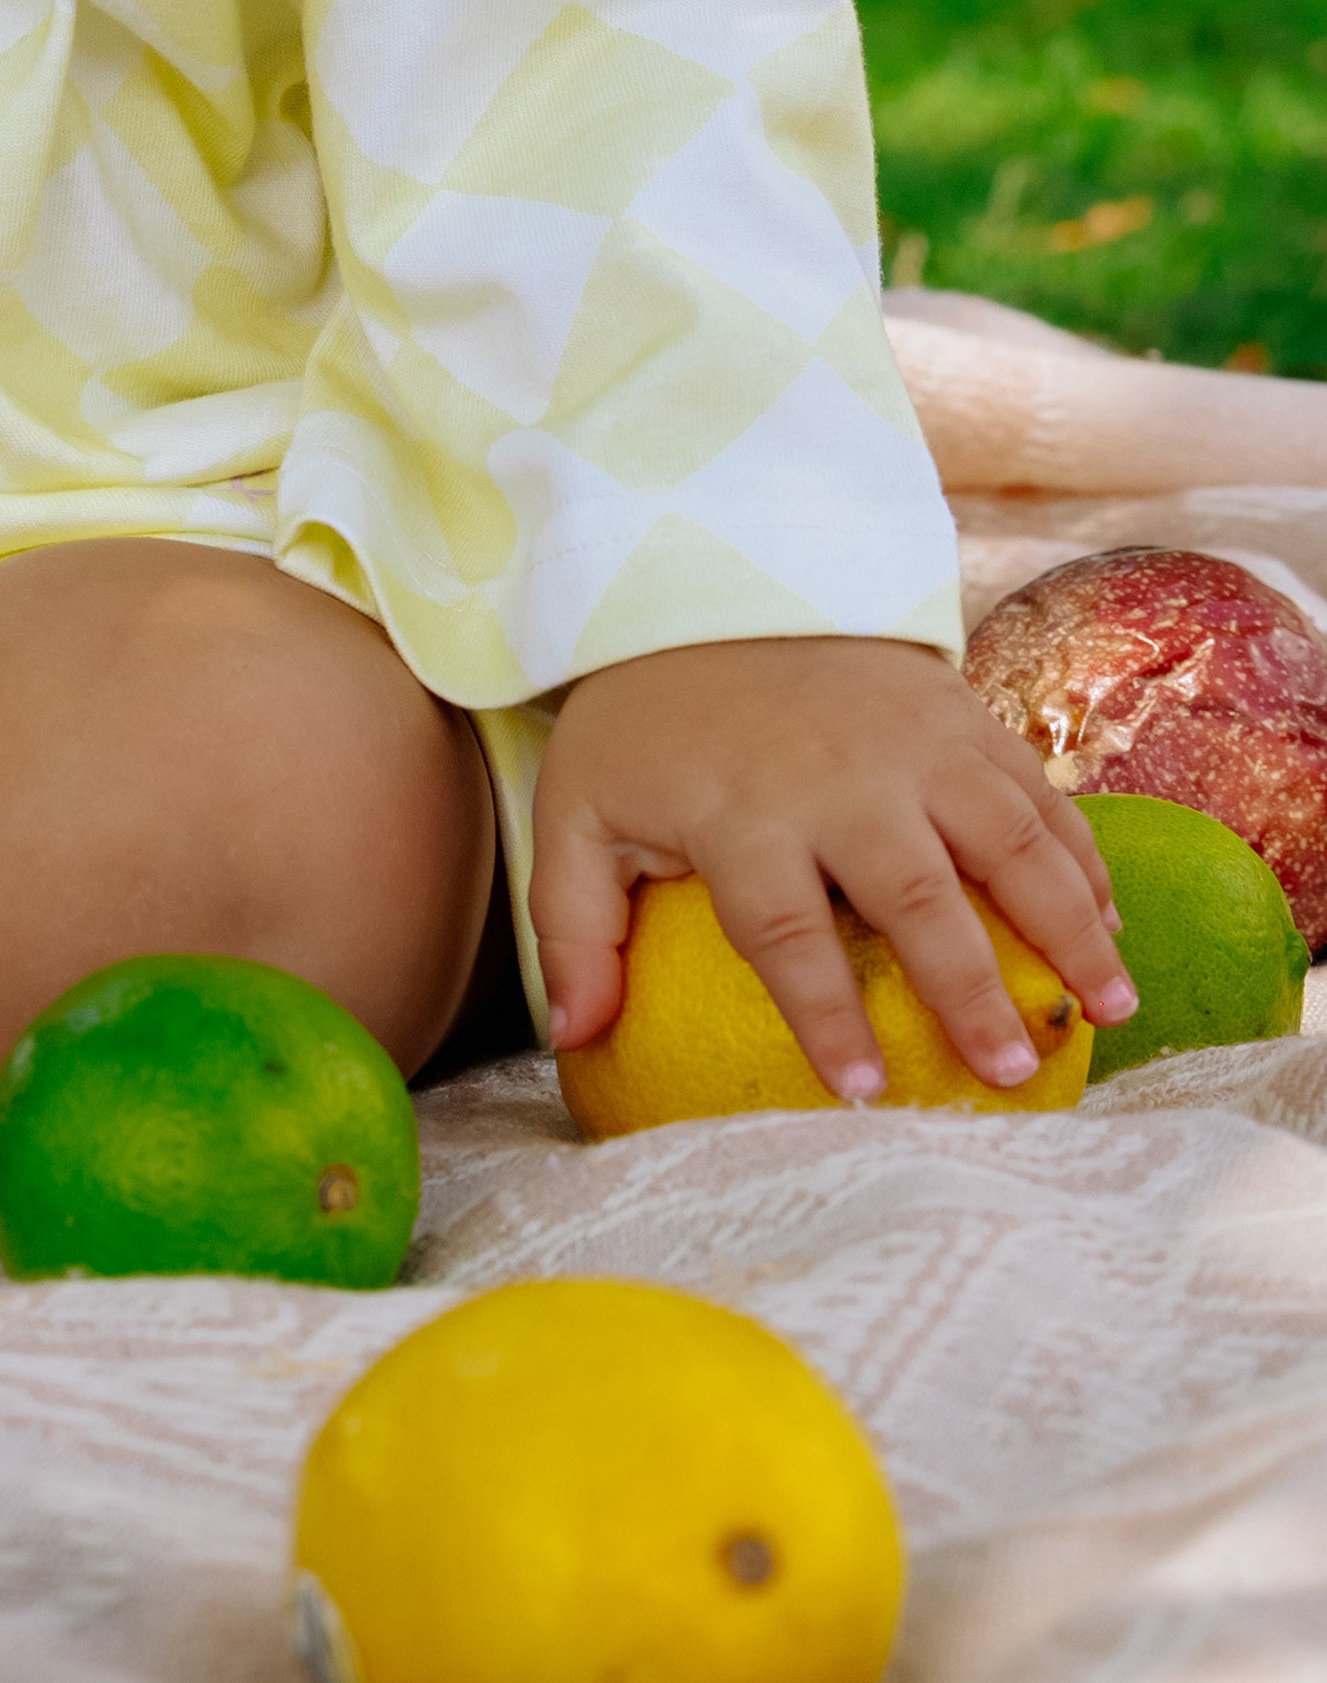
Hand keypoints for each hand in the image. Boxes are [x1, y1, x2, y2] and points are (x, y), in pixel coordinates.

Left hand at [532, 637, 1135, 1104]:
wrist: (711, 588)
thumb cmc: (646, 728)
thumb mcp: (578, 814)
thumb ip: (573, 927)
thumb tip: (574, 1037)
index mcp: (741, 810)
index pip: (785, 930)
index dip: (825, 1014)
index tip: (863, 1094)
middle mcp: (838, 776)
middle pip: (915, 893)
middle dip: (969, 988)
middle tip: (1013, 1072)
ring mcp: (912, 740)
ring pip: (1007, 838)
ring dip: (1066, 925)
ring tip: (1109, 1009)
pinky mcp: (961, 712)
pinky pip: (1036, 792)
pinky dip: (1081, 858)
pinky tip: (1109, 925)